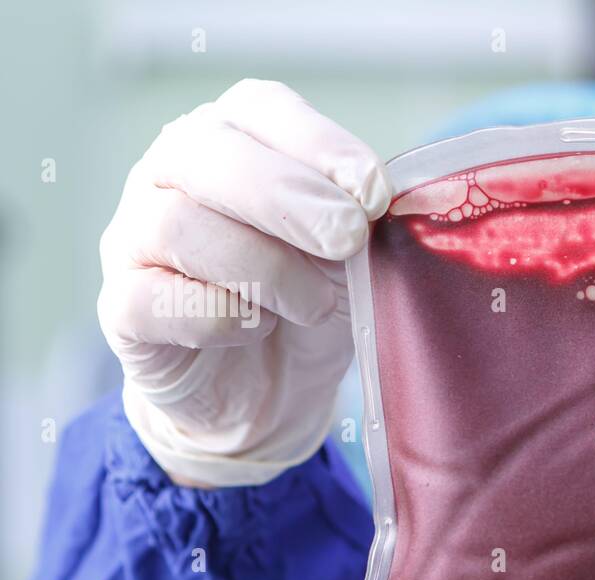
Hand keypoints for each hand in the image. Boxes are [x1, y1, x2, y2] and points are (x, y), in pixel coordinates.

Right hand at [98, 79, 391, 486]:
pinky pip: (150, 299)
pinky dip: (216, 316)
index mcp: (232, 139)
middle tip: (348, 240)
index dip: (320, 146)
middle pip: (207, 155)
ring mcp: (134, 237)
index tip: (375, 194)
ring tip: (313, 305)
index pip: (261, 110)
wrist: (264, 390)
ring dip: (263, 268)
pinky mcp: (121, 308)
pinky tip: (254, 328)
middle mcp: (170, 173)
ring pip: (178, 226)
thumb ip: (364, 223)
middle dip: (290, 198)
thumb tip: (409, 204)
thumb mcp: (348, 257)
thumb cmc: (307, 300)